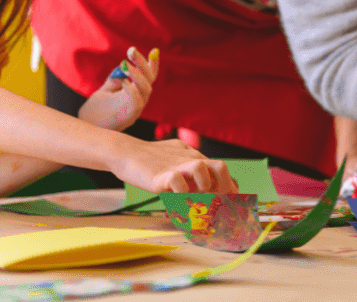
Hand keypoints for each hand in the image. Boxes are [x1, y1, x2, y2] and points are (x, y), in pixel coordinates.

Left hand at [79, 46, 158, 130]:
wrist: (84, 128)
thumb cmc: (94, 112)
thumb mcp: (104, 92)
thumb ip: (114, 81)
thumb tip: (122, 68)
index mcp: (135, 95)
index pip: (149, 78)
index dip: (153, 65)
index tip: (154, 50)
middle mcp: (139, 102)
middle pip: (149, 80)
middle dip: (142, 64)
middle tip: (132, 51)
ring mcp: (135, 111)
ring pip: (146, 90)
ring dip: (137, 75)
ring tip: (125, 64)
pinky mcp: (128, 118)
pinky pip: (137, 103)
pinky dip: (133, 91)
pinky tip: (124, 82)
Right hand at [111, 137, 236, 193]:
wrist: (126, 153)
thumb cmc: (151, 160)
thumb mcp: (176, 159)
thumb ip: (190, 170)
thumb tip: (205, 189)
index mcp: (195, 156)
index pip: (220, 170)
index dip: (229, 188)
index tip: (231, 204)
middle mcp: (189, 158)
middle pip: (219, 167)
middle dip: (223, 187)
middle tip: (217, 203)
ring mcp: (175, 165)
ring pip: (200, 169)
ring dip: (201, 187)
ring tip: (193, 199)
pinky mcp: (160, 175)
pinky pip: (177, 182)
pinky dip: (180, 194)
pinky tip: (176, 201)